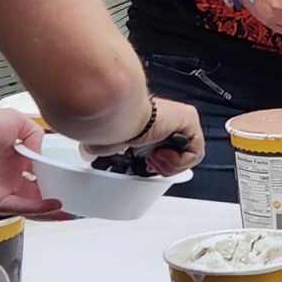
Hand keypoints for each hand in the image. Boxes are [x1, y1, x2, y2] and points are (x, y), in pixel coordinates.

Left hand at [0, 110, 64, 218]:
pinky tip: (55, 206)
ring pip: (35, 205)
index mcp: (15, 159)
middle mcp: (11, 177)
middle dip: (59, 197)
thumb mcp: (16, 121)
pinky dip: (40, 209)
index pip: (41, 171)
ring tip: (73, 211)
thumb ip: (35, 134)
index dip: (56, 176)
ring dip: (53, 210)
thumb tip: (42, 151)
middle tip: (78, 200)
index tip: (72, 178)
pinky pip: (23, 207)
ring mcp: (5, 190)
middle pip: (40, 192)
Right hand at [82, 98, 205, 176]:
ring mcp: (184, 119)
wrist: (118, 116)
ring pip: (189, 157)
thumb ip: (106, 148)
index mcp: (158, 122)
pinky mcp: (191, 121)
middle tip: (150, 162)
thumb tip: (86, 152)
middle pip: (183, 154)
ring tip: (153, 155)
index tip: (147, 165)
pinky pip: (195, 153)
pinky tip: (161, 152)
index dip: (161, 163)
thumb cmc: (111, 124)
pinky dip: (177, 160)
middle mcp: (174, 119)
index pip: (171, 148)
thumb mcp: (113, 142)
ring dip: (168, 164)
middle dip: (165, 165)